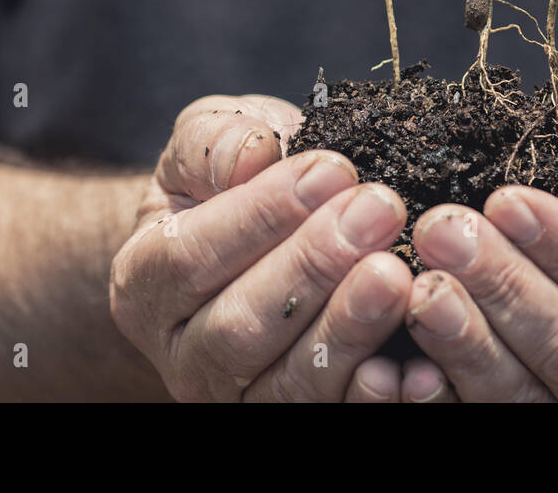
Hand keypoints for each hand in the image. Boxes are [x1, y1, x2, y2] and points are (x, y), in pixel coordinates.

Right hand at [110, 94, 412, 400]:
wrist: (254, 238)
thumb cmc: (231, 182)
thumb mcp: (207, 142)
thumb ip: (215, 142)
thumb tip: (254, 153)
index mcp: (144, 284)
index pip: (190, 256)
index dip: (262, 215)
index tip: (333, 169)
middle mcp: (184, 357)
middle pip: (240, 328)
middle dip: (315, 265)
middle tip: (379, 209)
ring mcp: (240, 399)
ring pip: (290, 384)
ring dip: (348, 327)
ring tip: (397, 272)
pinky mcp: (299, 416)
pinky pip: (337, 413)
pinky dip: (375, 395)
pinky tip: (413, 361)